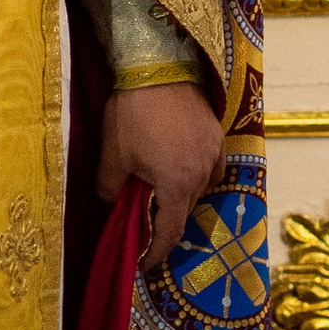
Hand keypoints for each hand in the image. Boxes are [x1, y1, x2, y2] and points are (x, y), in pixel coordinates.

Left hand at [98, 81, 224, 272]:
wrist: (159, 66)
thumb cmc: (132, 111)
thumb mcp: (113, 153)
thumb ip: (111, 188)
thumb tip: (112, 205)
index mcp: (176, 183)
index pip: (171, 231)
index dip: (157, 252)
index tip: (145, 263)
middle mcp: (202, 173)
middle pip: (186, 211)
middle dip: (166, 222)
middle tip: (145, 223)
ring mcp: (214, 153)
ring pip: (200, 189)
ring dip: (181, 197)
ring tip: (159, 191)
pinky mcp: (217, 135)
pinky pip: (211, 168)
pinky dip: (196, 176)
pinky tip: (180, 167)